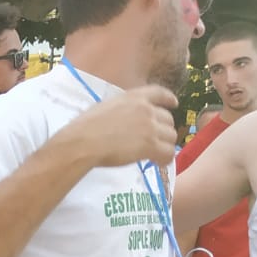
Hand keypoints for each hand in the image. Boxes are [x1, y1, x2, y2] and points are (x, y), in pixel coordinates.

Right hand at [63, 85, 180, 168]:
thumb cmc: (85, 127)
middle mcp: (146, 109)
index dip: (169, 99)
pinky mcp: (150, 145)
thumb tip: (127, 121)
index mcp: (134, 97)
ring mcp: (150, 127)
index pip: (159, 93)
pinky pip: (168, 152)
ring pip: (171, 136)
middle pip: (168, 119)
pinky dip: (165, 159)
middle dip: (163, 130)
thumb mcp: (106, 107)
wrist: (83, 143)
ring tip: (155, 155)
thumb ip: (123, 110)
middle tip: (155, 142)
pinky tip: (157, 163)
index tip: (174, 104)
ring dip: (165, 145)